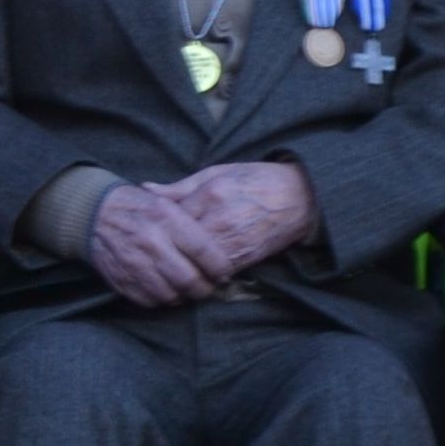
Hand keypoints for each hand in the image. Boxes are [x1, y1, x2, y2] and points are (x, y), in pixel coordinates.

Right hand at [88, 181, 231, 308]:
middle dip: (204, 288)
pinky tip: (166, 288)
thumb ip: (195, 222)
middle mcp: (151, 242)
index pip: (204, 251)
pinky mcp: (123, 281)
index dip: (220, 267)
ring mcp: (135, 264)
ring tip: (188, 288)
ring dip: (184, 296)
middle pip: (189, 280)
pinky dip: (162, 298)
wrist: (95, 214)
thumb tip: (224, 250)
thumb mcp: (168, 201)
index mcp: (166, 218)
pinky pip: (151, 301)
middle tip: (208, 285)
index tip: (224, 272)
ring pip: (171, 295)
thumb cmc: (140, 207)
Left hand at [148, 161, 321, 279]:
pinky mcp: (245, 257)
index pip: (170, 215)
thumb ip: (180, 186)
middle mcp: (220, 218)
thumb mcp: (216, 172)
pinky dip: (201, 272)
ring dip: (180, 264)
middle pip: (179, 242)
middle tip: (149, 253)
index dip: (156, 225)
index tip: (146, 229)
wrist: (299, 197)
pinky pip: (214, 271)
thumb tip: (145, 189)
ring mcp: (233, 240)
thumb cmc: (255, 180)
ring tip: (166, 265)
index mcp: (211, 193)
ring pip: (194, 261)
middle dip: (164, 248)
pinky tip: (192, 269)